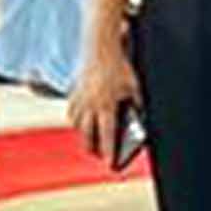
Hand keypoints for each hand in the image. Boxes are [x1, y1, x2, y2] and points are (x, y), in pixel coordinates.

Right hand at [66, 44, 140, 164]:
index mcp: (106, 105)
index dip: (109, 151)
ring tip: (90, 141)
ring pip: (77, 124)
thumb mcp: (134, 87)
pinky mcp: (74, 91)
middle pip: (88, 134)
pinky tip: (81, 122)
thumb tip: (138, 120)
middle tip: (98, 155)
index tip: (111, 164)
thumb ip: (137, 105)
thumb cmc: (120, 67)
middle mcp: (90, 104)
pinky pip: (72, 111)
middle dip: (92, 148)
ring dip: (83, 134)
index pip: (107, 135)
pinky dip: (76, 119)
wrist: (100, 47)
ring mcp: (80, 98)